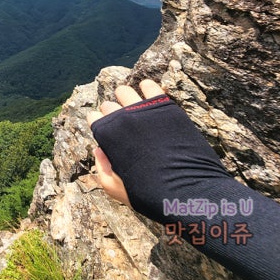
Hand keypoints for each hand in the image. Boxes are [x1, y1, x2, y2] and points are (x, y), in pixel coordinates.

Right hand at [87, 79, 165, 206]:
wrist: (185, 190)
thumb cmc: (149, 194)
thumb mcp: (115, 189)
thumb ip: (101, 168)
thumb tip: (98, 149)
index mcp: (107, 135)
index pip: (93, 117)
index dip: (98, 123)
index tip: (106, 131)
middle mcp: (121, 119)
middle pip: (108, 104)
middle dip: (111, 111)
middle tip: (121, 121)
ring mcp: (143, 111)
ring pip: (125, 91)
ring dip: (125, 96)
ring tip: (131, 103)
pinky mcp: (164, 107)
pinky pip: (151, 87)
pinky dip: (147, 86)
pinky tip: (146, 87)